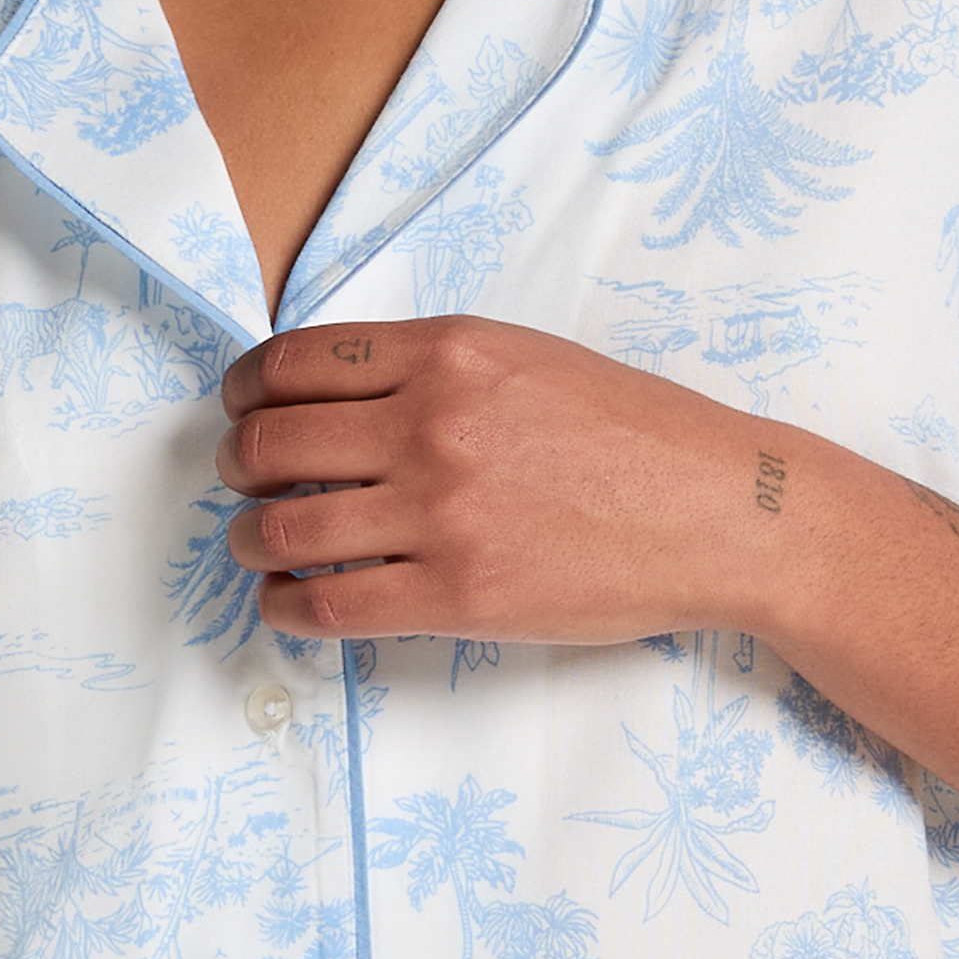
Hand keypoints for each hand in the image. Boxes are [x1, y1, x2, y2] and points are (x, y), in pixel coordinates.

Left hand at [216, 315, 791, 642]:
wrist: (720, 512)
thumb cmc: (636, 436)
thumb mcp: (528, 358)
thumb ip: (433, 368)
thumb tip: (335, 396)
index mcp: (449, 353)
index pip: (292, 362)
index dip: (243, 391)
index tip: (241, 410)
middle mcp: (433, 423)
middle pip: (268, 444)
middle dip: (237, 466)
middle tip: (246, 481)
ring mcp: (442, 511)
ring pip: (281, 528)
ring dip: (251, 539)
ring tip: (263, 544)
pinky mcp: (456, 594)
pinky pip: (326, 603)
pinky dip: (285, 605)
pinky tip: (290, 600)